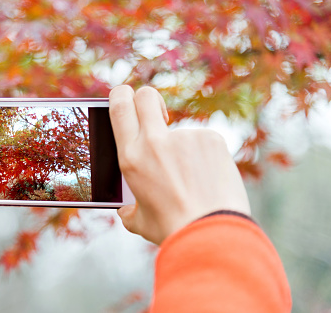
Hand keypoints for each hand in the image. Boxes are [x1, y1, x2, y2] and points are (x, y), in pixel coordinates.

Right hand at [109, 85, 249, 244]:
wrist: (211, 235)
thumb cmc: (172, 230)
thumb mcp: (139, 221)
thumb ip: (129, 209)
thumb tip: (126, 209)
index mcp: (131, 157)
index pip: (119, 106)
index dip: (121, 94)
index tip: (126, 97)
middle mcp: (155, 140)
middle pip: (146, 95)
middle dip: (147, 100)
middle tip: (157, 117)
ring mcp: (185, 137)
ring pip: (179, 128)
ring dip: (182, 146)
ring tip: (192, 180)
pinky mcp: (211, 138)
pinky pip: (202, 140)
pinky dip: (204, 156)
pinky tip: (209, 179)